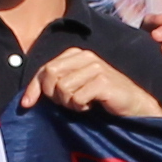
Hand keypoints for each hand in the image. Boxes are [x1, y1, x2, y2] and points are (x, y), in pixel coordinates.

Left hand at [25, 45, 161, 118]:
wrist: (134, 106)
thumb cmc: (103, 98)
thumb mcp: (76, 87)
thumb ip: (56, 85)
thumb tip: (27, 99)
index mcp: (77, 54)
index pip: (45, 68)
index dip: (34, 88)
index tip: (27, 105)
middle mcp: (86, 56)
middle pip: (50, 75)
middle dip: (53, 96)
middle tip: (69, 104)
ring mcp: (95, 66)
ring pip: (63, 89)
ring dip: (70, 104)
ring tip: (85, 104)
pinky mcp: (102, 80)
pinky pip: (77, 98)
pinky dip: (81, 107)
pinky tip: (93, 105)